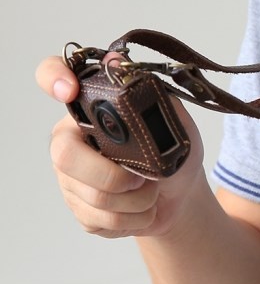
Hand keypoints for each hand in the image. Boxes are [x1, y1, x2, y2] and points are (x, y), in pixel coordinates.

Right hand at [37, 54, 204, 237]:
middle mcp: (72, 139)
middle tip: (144, 176)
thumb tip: (116, 63)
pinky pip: (102, 220)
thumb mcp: (175, 121)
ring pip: (93, 196)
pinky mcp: (82, 210)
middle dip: (113, 174)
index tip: (69, 90)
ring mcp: (72, 178)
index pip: (53, 77)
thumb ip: (149, 96)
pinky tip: (144, 209)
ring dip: (138, 200)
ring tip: (153, 191)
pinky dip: (136, 218)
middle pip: (65, 156)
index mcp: (91, 109)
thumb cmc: (175, 153)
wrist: (182, 195)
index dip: (53, 78)